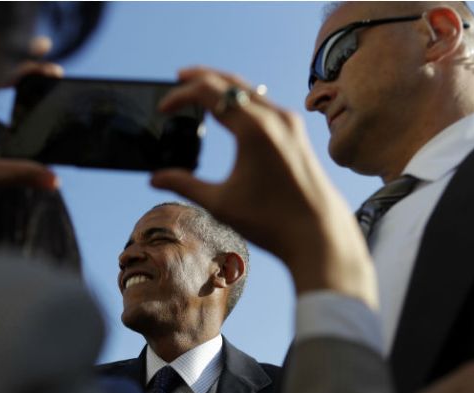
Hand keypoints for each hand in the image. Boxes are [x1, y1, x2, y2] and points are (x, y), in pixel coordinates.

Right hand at [152, 66, 376, 308]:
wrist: (319, 233)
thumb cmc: (271, 222)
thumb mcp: (221, 204)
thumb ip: (185, 185)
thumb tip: (154, 179)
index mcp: (254, 129)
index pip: (209, 92)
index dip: (181, 95)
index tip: (163, 108)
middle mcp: (275, 117)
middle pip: (230, 82)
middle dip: (201, 77)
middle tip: (178, 77)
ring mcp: (289, 122)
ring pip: (250, 90)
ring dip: (223, 86)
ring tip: (201, 89)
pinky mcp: (297, 132)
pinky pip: (264, 103)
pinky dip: (242, 100)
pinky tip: (231, 110)